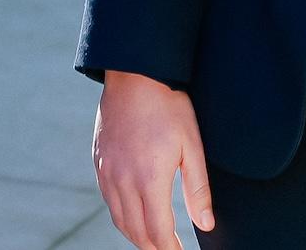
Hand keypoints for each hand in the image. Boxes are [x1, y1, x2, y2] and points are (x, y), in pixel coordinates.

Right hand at [93, 70, 215, 249]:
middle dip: (154, 247)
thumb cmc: (168, 105)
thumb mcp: (191, 143)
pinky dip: (121, 215)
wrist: (133, 72)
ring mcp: (107, 171)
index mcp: (149, 179)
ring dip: (136, 235)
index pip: (158, 232)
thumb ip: (198, 188)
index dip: (170, 249)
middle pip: (136, 232)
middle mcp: (123, 180)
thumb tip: (206, 224)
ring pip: (119, 219)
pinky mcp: (99, 160)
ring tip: (153, 239)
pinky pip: (108, 200)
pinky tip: (133, 213)